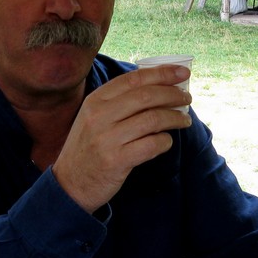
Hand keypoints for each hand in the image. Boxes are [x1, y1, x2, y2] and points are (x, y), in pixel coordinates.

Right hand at [52, 64, 192, 211]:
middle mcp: (100, 115)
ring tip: (185, 121)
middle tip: (187, 99)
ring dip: (175, 118)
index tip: (183, 74)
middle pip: (146, 96)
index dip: (162, 73)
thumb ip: (119, 102)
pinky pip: (151, 145)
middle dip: (173, 95)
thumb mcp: (94, 117)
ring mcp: (107, 138)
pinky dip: (165, 141)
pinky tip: (167, 141)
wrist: (70, 183)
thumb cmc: (89, 147)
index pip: (134, 79)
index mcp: (96, 100)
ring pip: (152, 119)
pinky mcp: (116, 161)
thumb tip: (159, 87)